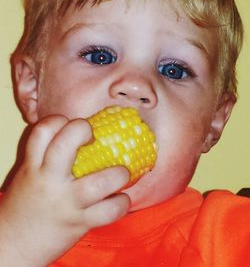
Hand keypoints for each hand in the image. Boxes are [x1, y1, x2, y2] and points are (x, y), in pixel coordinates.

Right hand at [0, 116, 129, 266]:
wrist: (14, 244)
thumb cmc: (28, 202)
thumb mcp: (30, 174)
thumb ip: (48, 155)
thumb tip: (86, 136)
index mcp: (33, 166)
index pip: (43, 131)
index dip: (60, 120)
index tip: (70, 125)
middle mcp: (48, 180)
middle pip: (65, 144)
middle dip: (83, 130)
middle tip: (93, 137)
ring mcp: (65, 203)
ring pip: (97, 183)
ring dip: (117, 174)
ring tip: (121, 172)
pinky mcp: (78, 223)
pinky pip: (107, 212)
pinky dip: (121, 203)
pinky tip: (121, 199)